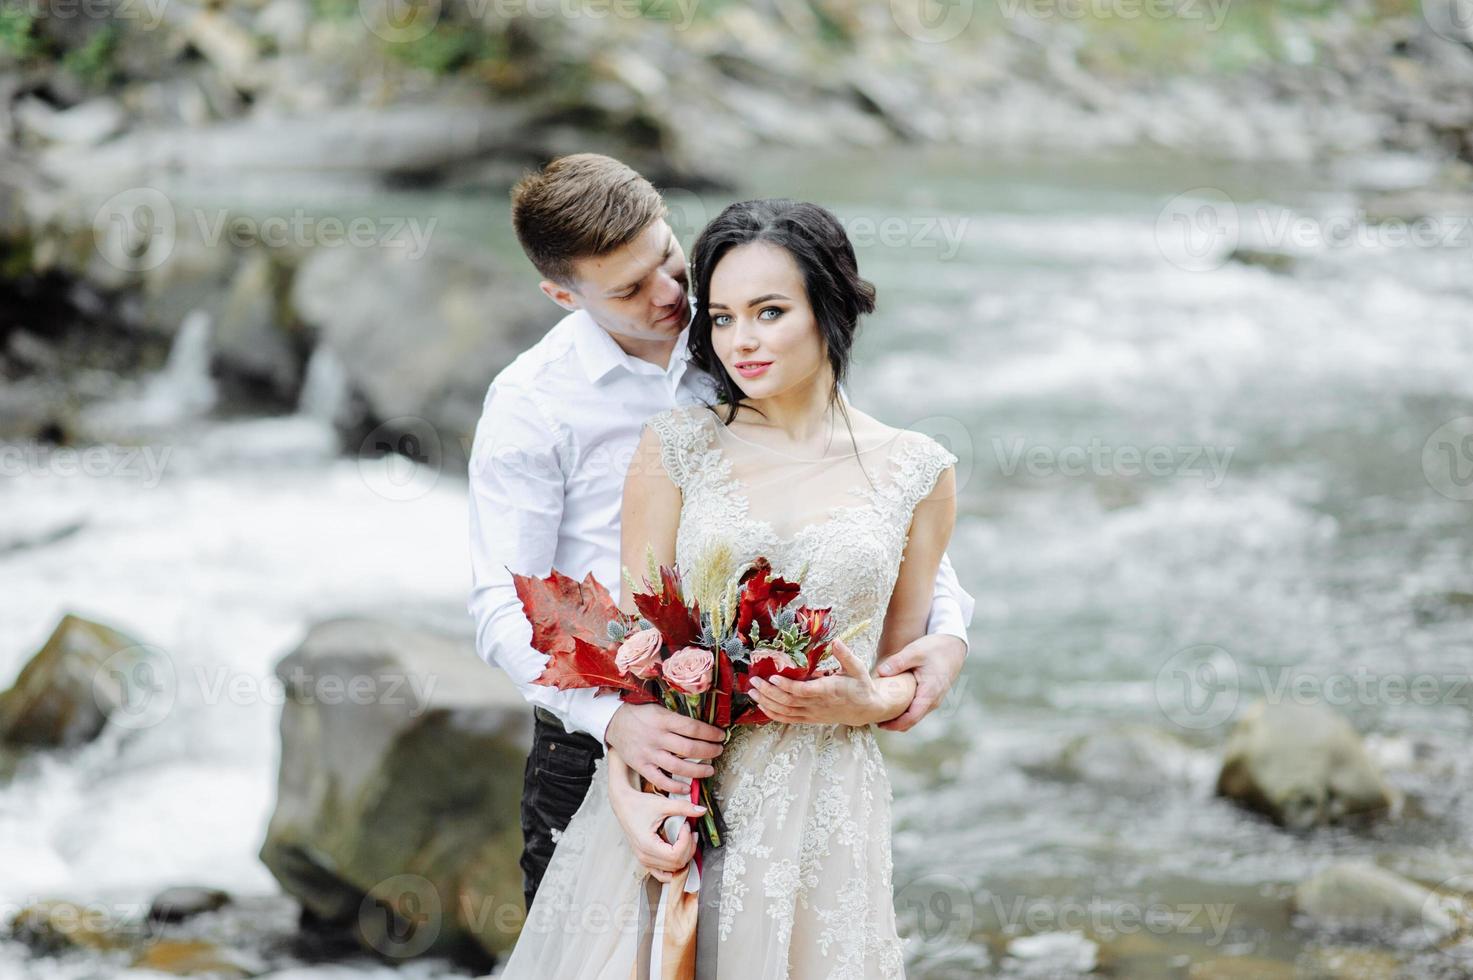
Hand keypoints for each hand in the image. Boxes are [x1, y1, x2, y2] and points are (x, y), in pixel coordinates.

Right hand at [604, 702, 725, 794]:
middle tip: (719, 751)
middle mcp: (656, 737)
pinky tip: (688, 787)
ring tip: (710, 770)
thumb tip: (703, 724)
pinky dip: (675, 786)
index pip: (693, 728)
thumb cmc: (640, 713)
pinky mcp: (641, 766)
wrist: (613, 721)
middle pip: (689, 748)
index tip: (721, 736)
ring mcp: (648, 753)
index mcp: (663, 719)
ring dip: (698, 771)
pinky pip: (660, 781)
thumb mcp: (659, 707)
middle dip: (709, 751)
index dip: (710, 733)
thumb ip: (677, 716)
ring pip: (678, 767)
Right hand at [607, 751, 704, 882]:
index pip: (676, 855)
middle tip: (688, 829)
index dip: (686, 841)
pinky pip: (664, 874)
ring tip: (686, 838)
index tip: (686, 826)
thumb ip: (683, 807)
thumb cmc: (638, 805)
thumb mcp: (662, 804)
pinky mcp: (647, 860)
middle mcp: (645, 857)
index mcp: (647, 845)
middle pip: (677, 864)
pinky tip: (680, 852)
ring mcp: (645, 861)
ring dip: (684, 856)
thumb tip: (702, 811)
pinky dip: (675, 867)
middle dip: (688, 847)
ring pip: (673, 870)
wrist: (623, 805)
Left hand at [750, 640, 913, 726]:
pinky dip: (773, 714)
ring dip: (767, 703)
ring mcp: (812, 714)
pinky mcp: (810, 718)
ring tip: (752, 692)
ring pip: (786, 712)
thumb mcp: (858, 668)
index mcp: (828, 691)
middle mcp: (817, 705)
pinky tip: (762, 706)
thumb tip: (836, 641)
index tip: (772, 677)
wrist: (866, 709)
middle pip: (789, 702)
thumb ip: (845, 655)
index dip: (787, 686)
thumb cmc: (861, 686)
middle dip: (769, 692)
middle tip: (753, 681)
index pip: (803, 691)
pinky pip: (789, 719)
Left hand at [875, 633, 966, 731]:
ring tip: (880, 711)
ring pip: (914, 715)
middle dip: (893, 723)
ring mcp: (933, 699)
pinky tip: (892, 702)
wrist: (954, 646)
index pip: (912, 718)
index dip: (895, 724)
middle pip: (911, 721)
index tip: (879, 723)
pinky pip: (917, 708)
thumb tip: (880, 672)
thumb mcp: (915, 651)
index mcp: (929, 694)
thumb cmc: (936, 648)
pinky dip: (904, 710)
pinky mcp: (931, 696)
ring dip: (899, 717)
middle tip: (873, 718)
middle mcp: (933, 701)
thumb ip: (898, 662)